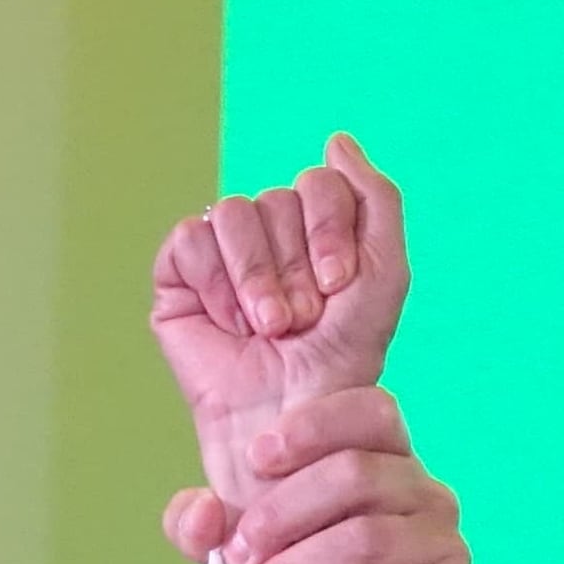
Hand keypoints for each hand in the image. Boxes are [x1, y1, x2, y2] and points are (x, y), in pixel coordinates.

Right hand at [150, 136, 409, 504]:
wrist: (290, 426)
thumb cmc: (339, 364)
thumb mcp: (385, 278)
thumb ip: (378, 200)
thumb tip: (337, 138)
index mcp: (316, 229)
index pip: (320, 181)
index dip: (329, 230)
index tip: (336, 289)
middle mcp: (269, 235)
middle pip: (277, 197)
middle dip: (294, 265)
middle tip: (299, 322)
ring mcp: (221, 255)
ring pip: (233, 212)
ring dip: (258, 276)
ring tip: (269, 328)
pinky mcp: (178, 279)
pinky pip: (191, 239)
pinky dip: (217, 281)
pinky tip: (231, 323)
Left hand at [182, 389, 471, 563]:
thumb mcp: (245, 562)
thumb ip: (208, 530)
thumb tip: (201, 510)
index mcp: (385, 465)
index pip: (369, 410)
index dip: (313, 426)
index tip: (255, 459)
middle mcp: (424, 496)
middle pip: (354, 474)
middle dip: (280, 515)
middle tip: (236, 559)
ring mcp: (441, 548)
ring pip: (361, 539)